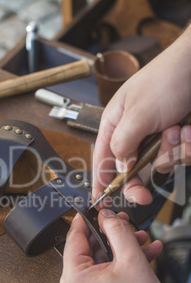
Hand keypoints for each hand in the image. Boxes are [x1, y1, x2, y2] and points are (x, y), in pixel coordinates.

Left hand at [60, 210, 189, 282]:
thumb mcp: (131, 260)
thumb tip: (106, 215)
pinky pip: (105, 271)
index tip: (96, 207)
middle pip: (89, 247)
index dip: (88, 218)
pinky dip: (122, 262)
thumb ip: (116, 231)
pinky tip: (145, 253)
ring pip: (100, 258)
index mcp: (74, 277)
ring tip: (141, 238)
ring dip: (121, 247)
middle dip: (112, 233)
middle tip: (126, 223)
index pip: (75, 236)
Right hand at [93, 25, 190, 204]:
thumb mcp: (136, 115)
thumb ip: (122, 145)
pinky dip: (186, 147)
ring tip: (176, 130)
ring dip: (170, 152)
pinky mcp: (174, 137)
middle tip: (144, 195)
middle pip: (129, 169)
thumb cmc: (165, 80)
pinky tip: (187, 130)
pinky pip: (178, 156)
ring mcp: (155, 135)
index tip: (100, 201)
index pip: (101, 158)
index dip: (100, 181)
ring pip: (157, 164)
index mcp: (114, 124)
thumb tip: (120, 167)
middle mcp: (133, 131)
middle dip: (139, 181)